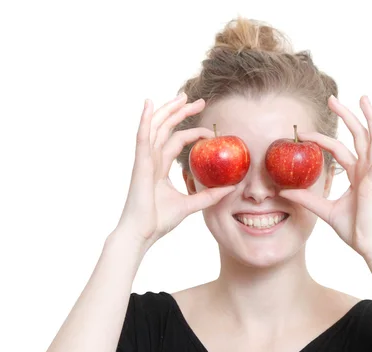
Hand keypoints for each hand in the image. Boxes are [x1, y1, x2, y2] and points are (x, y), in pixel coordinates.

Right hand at [114, 93, 235, 250]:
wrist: (142, 234)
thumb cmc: (158, 221)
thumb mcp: (190, 205)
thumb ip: (208, 195)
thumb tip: (231, 188)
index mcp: (159, 167)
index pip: (175, 141)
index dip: (191, 132)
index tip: (210, 131)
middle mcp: (151, 160)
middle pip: (166, 128)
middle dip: (180, 112)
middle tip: (197, 100)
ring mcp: (144, 160)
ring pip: (156, 128)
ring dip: (169, 110)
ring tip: (183, 97)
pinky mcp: (140, 164)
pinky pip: (143, 137)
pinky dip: (145, 120)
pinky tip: (150, 104)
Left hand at [279, 95, 371, 258]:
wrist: (368, 246)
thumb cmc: (354, 229)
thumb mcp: (324, 210)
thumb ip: (306, 198)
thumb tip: (283, 192)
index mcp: (356, 175)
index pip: (339, 149)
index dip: (322, 139)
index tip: (305, 133)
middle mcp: (365, 170)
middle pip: (357, 136)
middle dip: (347, 116)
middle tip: (332, 98)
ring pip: (371, 140)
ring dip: (368, 118)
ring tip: (363, 98)